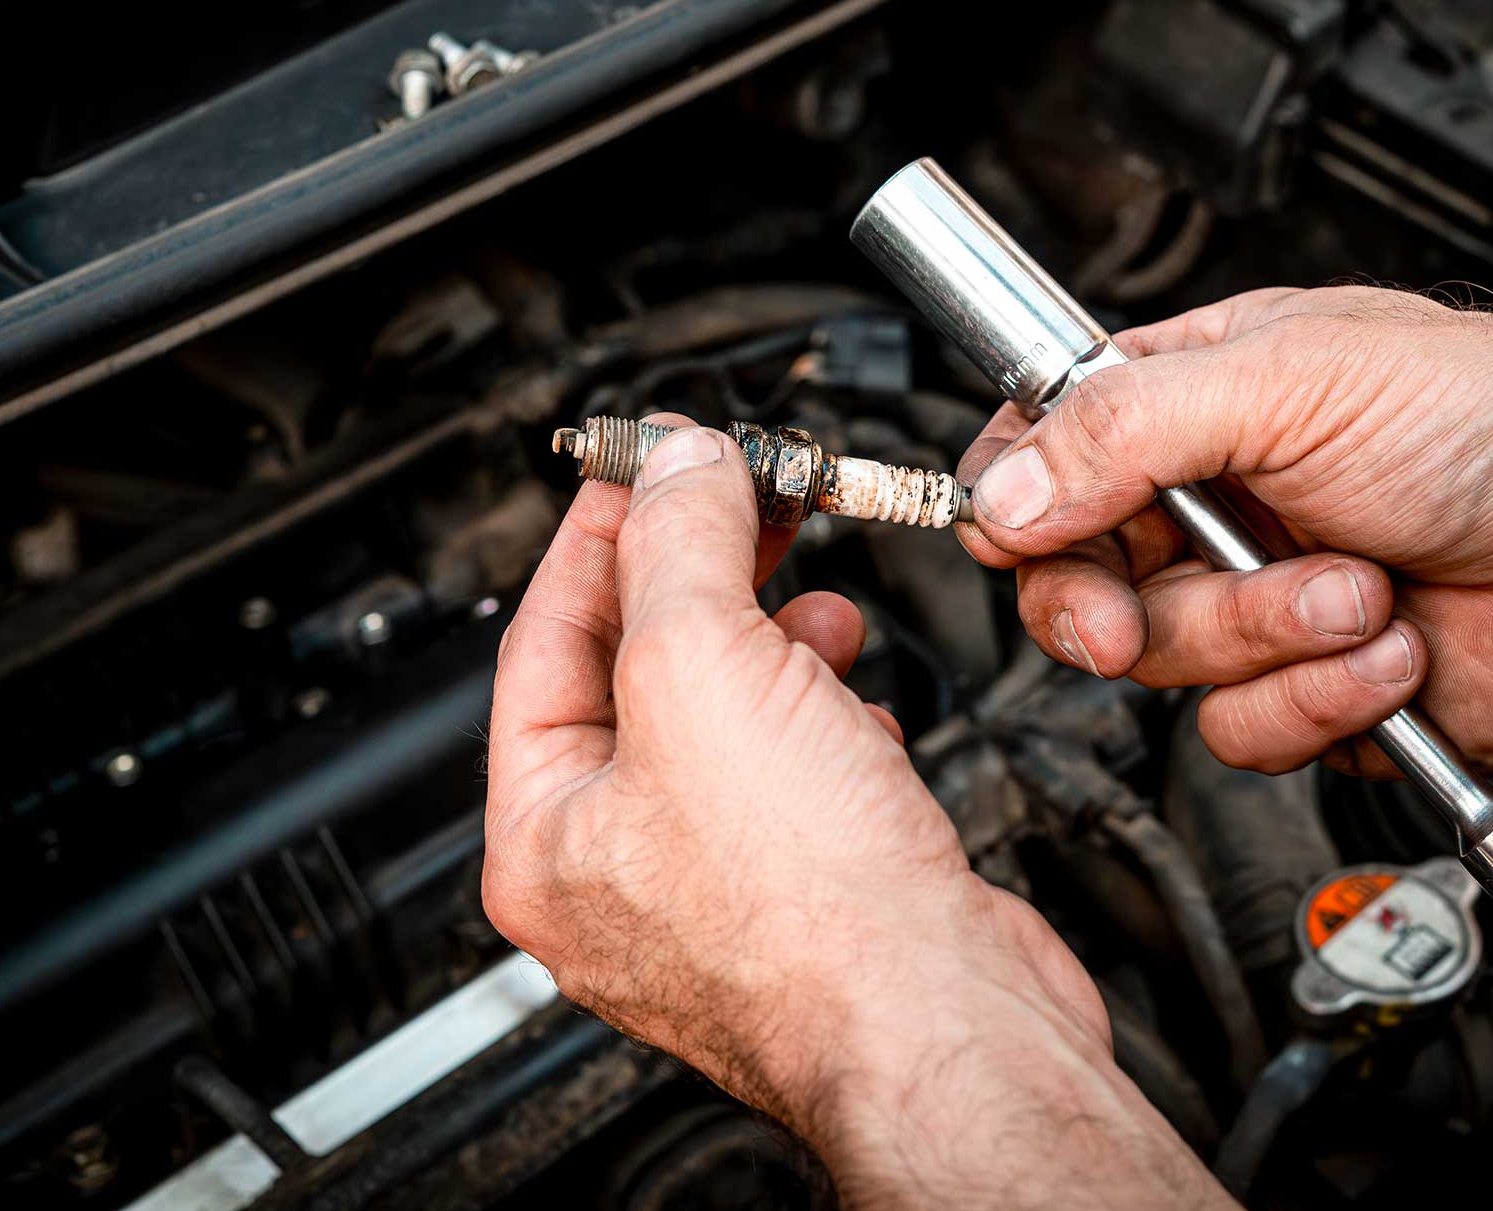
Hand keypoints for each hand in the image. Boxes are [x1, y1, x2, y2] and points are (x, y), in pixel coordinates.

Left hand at [482, 420, 1227, 1206]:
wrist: (950, 1027)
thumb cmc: (812, 918)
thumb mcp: (704, 670)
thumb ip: (680, 546)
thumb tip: (678, 467)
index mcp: (546, 838)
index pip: (542, 642)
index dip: (602, 535)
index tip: (651, 466)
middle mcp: (621, 876)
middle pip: (639, 676)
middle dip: (701, 578)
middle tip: (743, 501)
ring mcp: (718, 891)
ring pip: (727, 722)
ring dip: (771, 642)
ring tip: (815, 604)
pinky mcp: (812, 897)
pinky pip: (796, 775)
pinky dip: (824, 719)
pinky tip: (858, 705)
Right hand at [958, 286, 1492, 773]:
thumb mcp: (1296, 382)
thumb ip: (1127, 430)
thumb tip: (1008, 489)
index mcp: (1196, 397)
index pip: (1045, 445)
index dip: (1012, 496)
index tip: (1011, 535)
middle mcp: (1213, 503)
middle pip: (1073, 577)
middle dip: (1106, 605)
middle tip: (1123, 617)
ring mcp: (1254, 601)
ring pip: (1159, 662)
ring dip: (1261, 633)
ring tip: (1358, 584)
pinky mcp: (1301, 690)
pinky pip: (1238, 729)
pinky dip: (1316, 698)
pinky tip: (1389, 646)